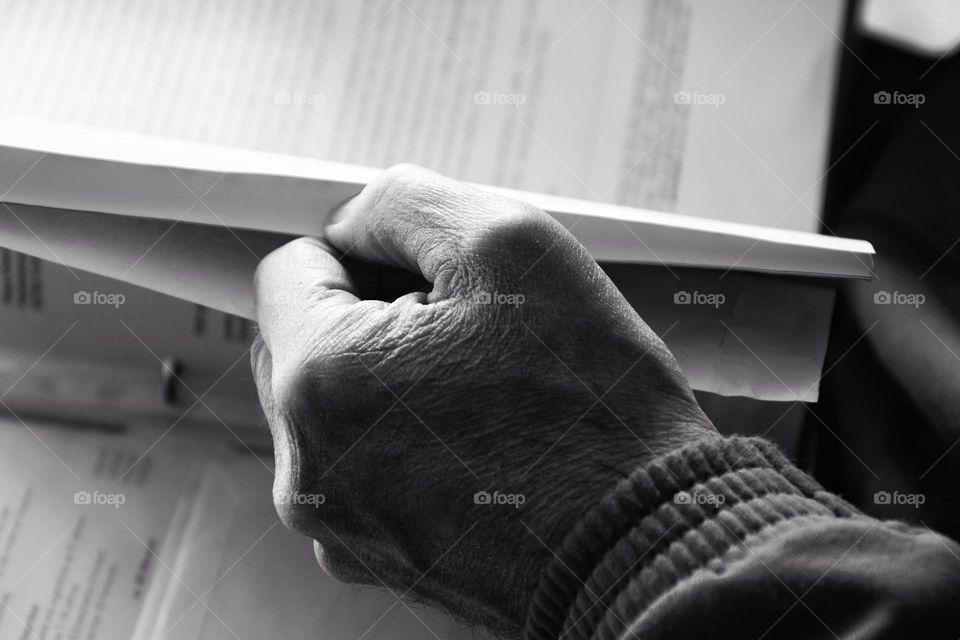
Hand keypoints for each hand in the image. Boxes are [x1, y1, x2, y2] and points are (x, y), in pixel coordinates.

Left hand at [251, 165, 716, 634]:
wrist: (646, 545)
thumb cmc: (590, 403)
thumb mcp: (509, 245)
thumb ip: (404, 205)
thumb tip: (352, 221)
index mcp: (320, 382)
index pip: (288, 271)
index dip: (359, 252)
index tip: (424, 271)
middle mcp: (308, 469)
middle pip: (302, 343)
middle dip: (368, 316)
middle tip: (462, 327)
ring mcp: (339, 527)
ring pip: (334, 409)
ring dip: (388, 380)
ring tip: (480, 390)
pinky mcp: (378, 559)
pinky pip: (365, 471)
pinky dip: (405, 443)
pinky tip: (481, 442)